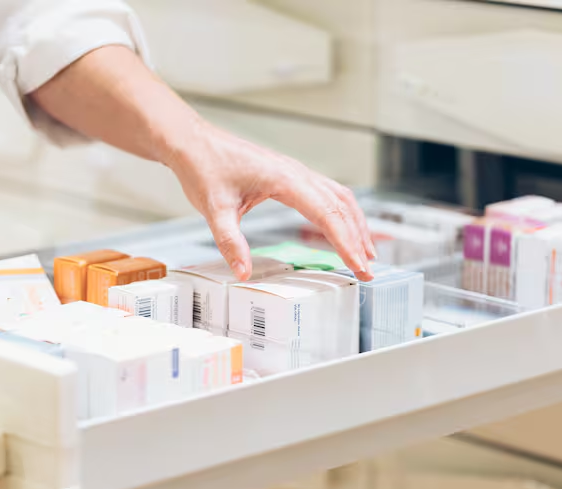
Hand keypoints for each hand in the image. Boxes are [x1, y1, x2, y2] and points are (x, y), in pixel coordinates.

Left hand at [166, 119, 375, 281]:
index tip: (358, 266)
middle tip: (368, 271)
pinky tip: (344, 227)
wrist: (193, 142)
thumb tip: (243, 273)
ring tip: (367, 252)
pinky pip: (326, 193)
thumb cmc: (203, 167)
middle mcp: (297, 172)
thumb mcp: (214, 210)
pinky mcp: (289, 175)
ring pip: (339, 197)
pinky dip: (342, 212)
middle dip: (358, 240)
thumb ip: (230, 242)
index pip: (327, 214)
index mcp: (285, 179)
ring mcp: (295, 172)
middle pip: (341, 207)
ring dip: (356, 224)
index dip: (346, 243)